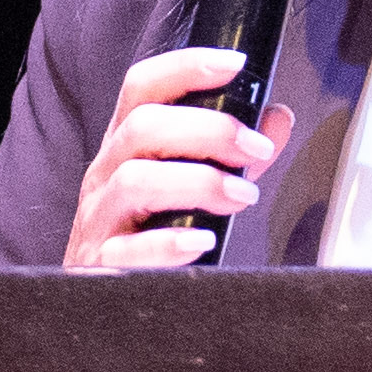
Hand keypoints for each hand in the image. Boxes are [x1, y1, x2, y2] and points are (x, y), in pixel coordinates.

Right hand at [61, 47, 298, 270]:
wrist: (95, 306)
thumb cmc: (146, 237)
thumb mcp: (188, 186)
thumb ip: (232, 153)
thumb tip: (275, 117)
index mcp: (125, 147)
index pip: (141, 88)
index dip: (184, 67)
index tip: (233, 65)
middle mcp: (105, 175)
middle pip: (142, 127)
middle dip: (209, 130)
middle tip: (253, 149)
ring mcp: (99, 219)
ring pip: (134, 181)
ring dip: (198, 182)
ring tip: (240, 196)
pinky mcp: (100, 264)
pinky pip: (129, 249)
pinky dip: (169, 243)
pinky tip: (202, 242)